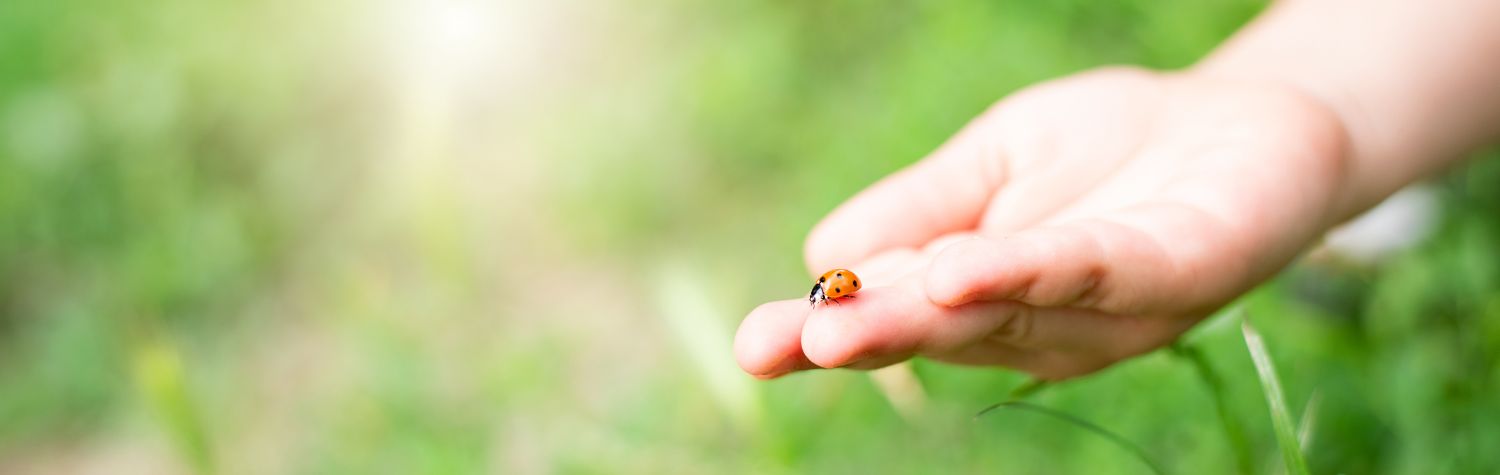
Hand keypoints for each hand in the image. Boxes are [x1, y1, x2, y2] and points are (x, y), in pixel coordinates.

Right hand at [735, 67, 1349, 379]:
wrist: (1244, 117)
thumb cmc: (1111, 150)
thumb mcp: (993, 164)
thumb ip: (919, 207)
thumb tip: (822, 254)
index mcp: (984, 300)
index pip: (894, 316)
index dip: (825, 331)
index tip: (757, 344)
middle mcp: (1039, 323)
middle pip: (938, 331)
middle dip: (862, 337)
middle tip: (786, 344)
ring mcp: (1105, 307)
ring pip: (1003, 313)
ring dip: (924, 316)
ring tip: (847, 321)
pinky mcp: (1173, 269)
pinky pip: (1089, 270)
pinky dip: (1022, 273)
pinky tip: (961, 270)